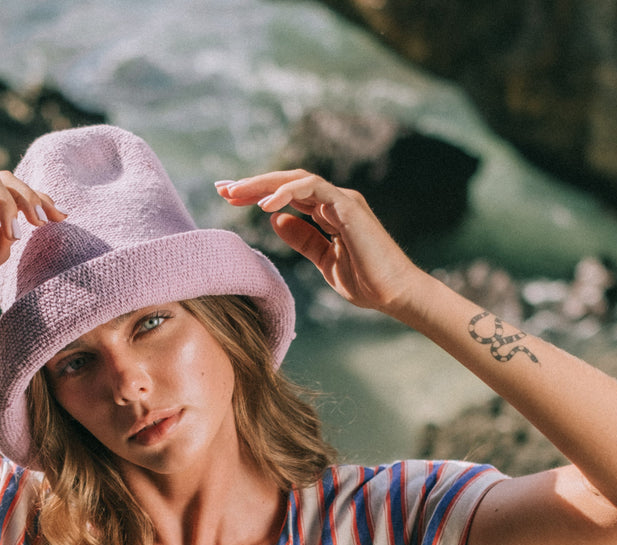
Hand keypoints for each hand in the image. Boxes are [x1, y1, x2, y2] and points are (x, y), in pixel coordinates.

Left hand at [217, 171, 424, 316]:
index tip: (228, 198)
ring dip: (264, 184)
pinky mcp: (349, 207)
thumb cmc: (364, 281)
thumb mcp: (323, 260)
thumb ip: (302, 239)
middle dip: (253, 184)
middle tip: (222, 188)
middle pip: (287, 182)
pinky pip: (314, 190)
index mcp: (327, 213)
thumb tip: (275, 221)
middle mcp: (333, 201)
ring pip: (297, 179)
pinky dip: (288, 193)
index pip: (286, 195)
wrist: (394, 294)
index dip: (257, 193)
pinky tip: (265, 205)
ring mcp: (342, 201)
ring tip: (236, 194)